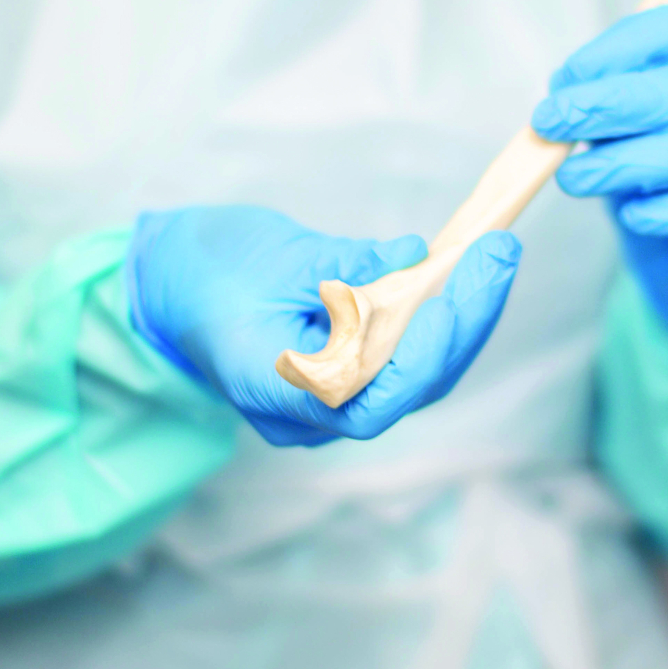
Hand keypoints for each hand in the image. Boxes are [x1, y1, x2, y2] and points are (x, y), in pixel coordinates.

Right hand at [127, 205, 519, 445]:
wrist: (169, 286)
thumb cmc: (208, 271)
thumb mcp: (274, 257)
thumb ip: (343, 265)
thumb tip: (413, 256)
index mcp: (274, 390)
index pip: (367, 398)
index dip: (421, 352)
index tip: (455, 292)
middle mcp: (309, 415)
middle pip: (408, 388)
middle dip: (463, 321)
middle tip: (499, 253)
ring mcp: (330, 405)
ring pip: (417, 378)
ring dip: (462, 319)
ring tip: (493, 258)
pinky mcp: (349, 380)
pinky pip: (407, 361)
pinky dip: (439, 320)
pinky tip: (465, 275)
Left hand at [532, 3, 667, 357]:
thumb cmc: (667, 182)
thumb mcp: (631, 134)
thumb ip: (606, 111)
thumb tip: (561, 95)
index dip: (623, 46)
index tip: (566, 77)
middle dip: (612, 103)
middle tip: (552, 123)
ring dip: (629, 162)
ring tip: (573, 178)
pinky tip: (633, 217)